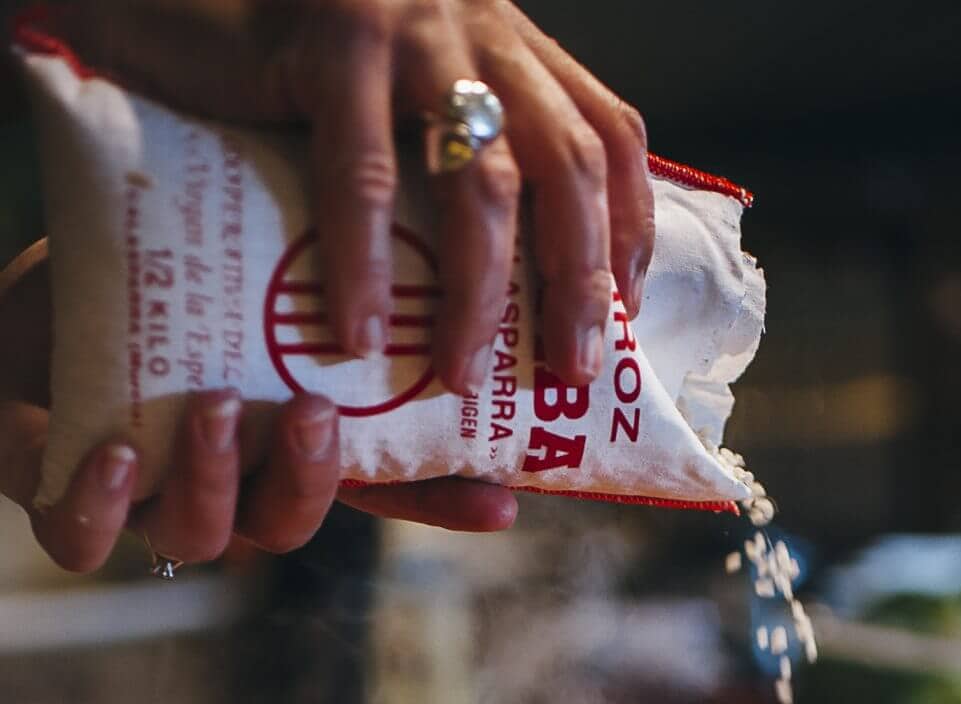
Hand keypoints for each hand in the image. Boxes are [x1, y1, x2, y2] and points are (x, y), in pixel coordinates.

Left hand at [0, 249, 515, 572]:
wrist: (37, 295)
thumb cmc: (154, 285)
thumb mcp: (253, 272)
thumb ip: (327, 280)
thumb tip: (422, 223)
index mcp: (280, 445)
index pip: (376, 489)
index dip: (437, 505)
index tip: (502, 500)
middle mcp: (228, 484)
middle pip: (288, 523)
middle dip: (308, 478)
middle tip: (319, 413)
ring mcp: (150, 498)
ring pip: (200, 537)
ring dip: (216, 480)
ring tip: (221, 408)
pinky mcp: (67, 498)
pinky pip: (85, 539)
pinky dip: (103, 506)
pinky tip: (123, 454)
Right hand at [58, 0, 654, 391]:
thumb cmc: (295, 71)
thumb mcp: (407, 102)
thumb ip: (462, 158)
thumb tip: (503, 292)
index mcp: (512, 47)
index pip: (609, 135)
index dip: (627, 229)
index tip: (621, 315)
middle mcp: (482, 31)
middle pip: (570, 164)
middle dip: (578, 280)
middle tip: (573, 369)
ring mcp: (414, 31)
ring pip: (484, 179)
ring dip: (482, 294)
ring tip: (462, 374)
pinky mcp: (335, 39)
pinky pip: (365, 173)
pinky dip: (365, 263)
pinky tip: (357, 332)